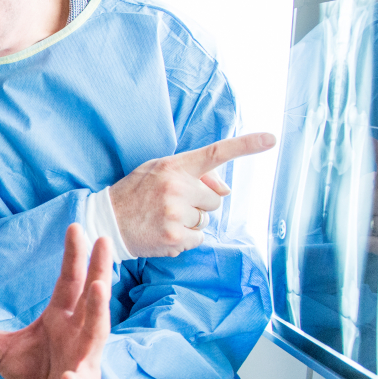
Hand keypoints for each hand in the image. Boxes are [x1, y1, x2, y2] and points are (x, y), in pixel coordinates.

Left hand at [0, 225, 110, 378]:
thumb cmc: (36, 374)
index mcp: (61, 317)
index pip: (69, 282)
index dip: (73, 256)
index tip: (75, 227)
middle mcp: (78, 333)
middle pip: (91, 297)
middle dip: (97, 270)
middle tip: (102, 240)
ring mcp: (84, 361)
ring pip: (96, 333)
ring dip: (99, 311)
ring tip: (100, 288)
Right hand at [110, 132, 276, 256]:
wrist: (105, 221)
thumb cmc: (134, 194)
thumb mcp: (158, 172)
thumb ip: (194, 175)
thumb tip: (226, 190)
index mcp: (174, 166)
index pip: (215, 152)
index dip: (246, 145)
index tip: (272, 138)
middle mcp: (177, 187)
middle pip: (214, 199)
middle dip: (198, 204)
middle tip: (169, 205)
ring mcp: (176, 213)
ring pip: (206, 221)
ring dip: (190, 223)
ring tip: (163, 219)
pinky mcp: (175, 237)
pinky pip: (197, 240)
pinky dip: (184, 240)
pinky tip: (163, 233)